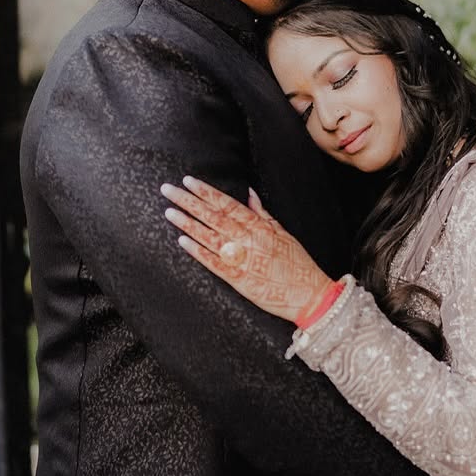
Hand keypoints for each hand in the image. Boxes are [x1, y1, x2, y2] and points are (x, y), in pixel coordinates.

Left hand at [162, 176, 332, 323]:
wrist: (307, 294)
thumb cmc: (296, 263)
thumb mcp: (282, 232)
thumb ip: (262, 213)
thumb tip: (248, 193)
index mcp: (259, 226)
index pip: (227, 203)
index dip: (206, 192)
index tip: (188, 181)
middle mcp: (247, 240)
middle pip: (212, 216)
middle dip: (188, 201)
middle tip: (168, 190)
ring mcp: (241, 259)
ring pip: (208, 236)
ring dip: (187, 223)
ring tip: (169, 212)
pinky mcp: (237, 279)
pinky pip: (212, 262)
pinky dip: (197, 251)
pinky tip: (182, 241)